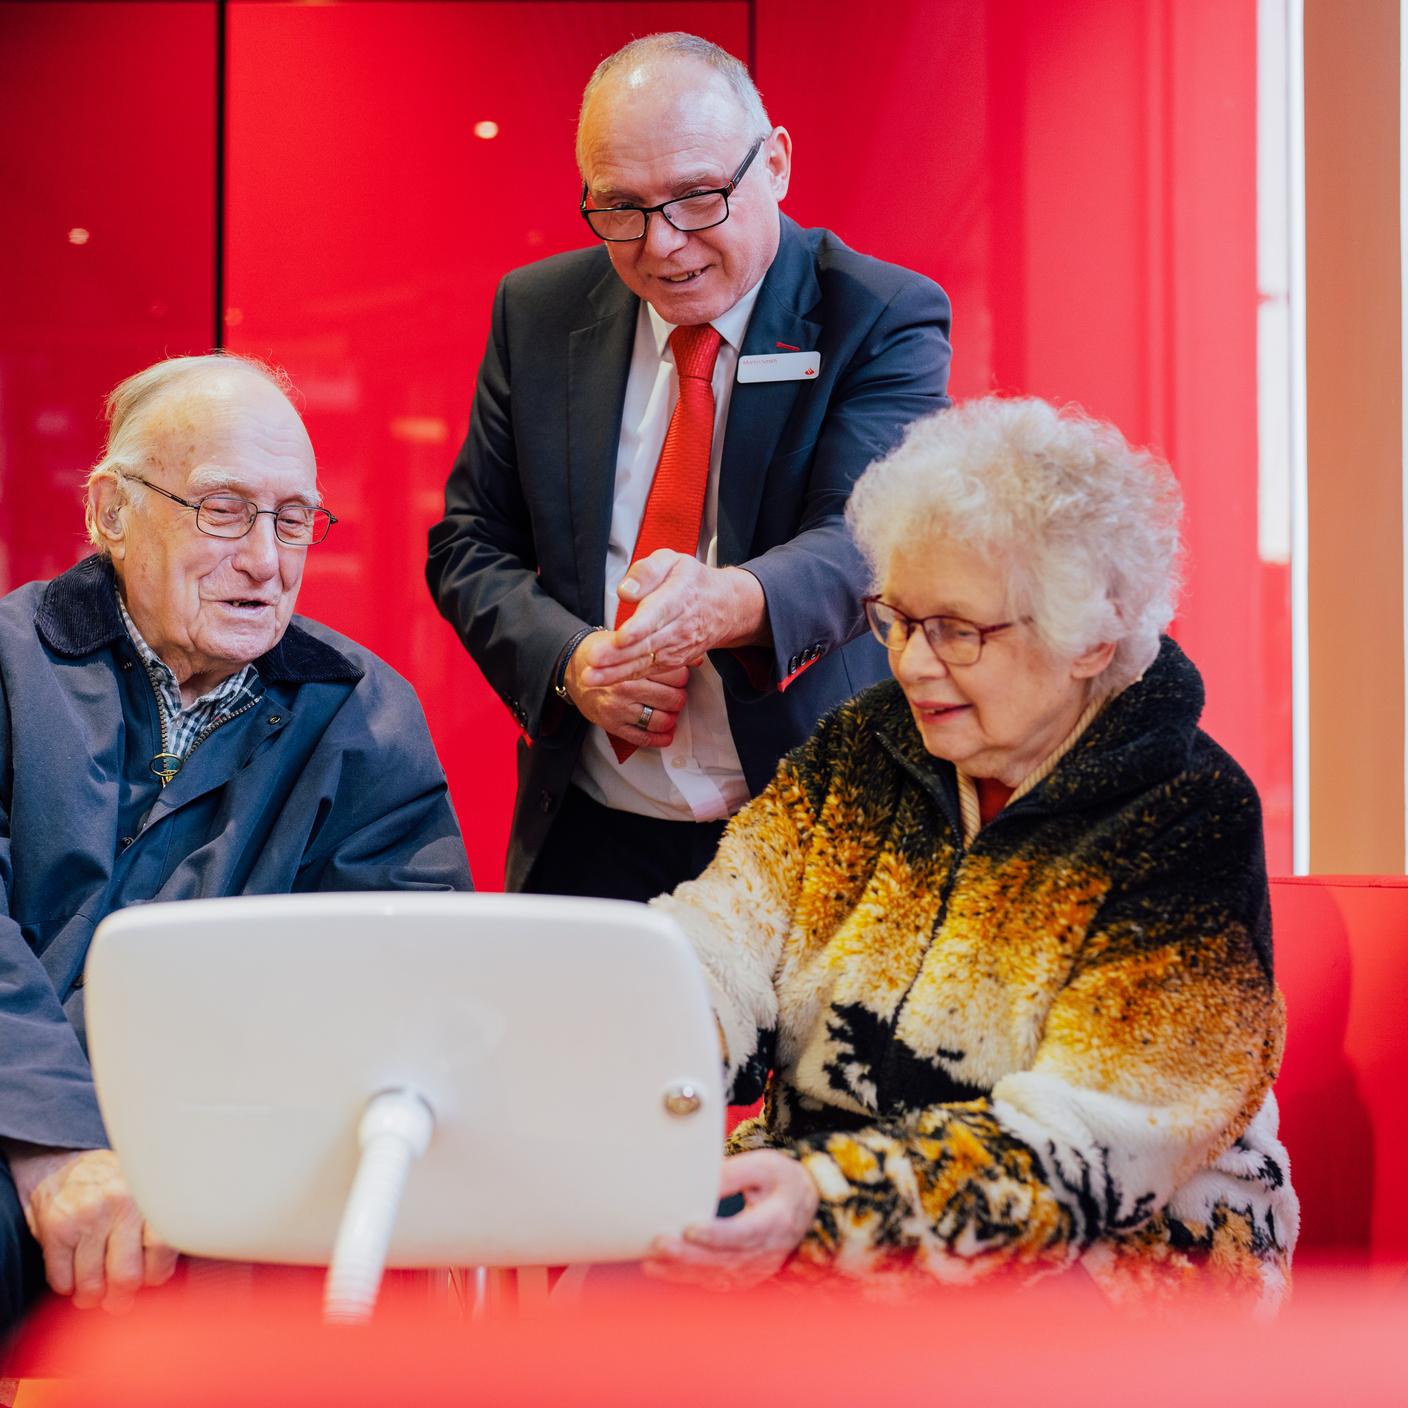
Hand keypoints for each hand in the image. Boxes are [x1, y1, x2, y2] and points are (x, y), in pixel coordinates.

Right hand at [8, 1146, 177, 1311]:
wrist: (65, 1166)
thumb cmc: (114, 1190)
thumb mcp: (144, 1196)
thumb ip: (156, 1229)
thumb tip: (162, 1281)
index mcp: (149, 1195)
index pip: (163, 1247)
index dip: (156, 1274)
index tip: (150, 1279)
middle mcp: (121, 1202)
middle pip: (127, 1274)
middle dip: (122, 1297)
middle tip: (119, 1299)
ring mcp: (87, 1215)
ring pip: (92, 1284)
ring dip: (93, 1297)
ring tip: (96, 1293)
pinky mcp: (57, 1229)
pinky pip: (62, 1280)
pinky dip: (68, 1288)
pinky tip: (75, 1278)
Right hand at [565, 633, 688, 748]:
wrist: (572, 669)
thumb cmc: (602, 656)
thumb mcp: (628, 645)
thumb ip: (658, 652)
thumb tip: (696, 659)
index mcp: (631, 668)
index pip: (674, 675)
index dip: (683, 677)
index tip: (682, 677)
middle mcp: (625, 689)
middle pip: (671, 699)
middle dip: (679, 698)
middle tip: (677, 694)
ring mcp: (619, 710)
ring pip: (660, 721)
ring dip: (671, 718)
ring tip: (671, 712)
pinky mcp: (613, 726)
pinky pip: (643, 738)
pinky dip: (659, 739)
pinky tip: (666, 734)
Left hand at [580, 552, 767, 687]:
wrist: (724, 607)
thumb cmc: (692, 581)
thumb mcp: (672, 561)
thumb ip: (647, 571)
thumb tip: (626, 591)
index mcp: (679, 596)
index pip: (658, 614)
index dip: (639, 628)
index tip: (620, 637)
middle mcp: (679, 626)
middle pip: (647, 643)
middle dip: (618, 655)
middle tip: (593, 660)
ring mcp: (677, 647)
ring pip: (645, 662)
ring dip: (617, 672)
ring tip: (591, 677)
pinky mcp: (673, 661)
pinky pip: (648, 671)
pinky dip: (625, 678)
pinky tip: (604, 680)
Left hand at [642, 1150, 818, 1289]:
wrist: (809, 1208)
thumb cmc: (782, 1181)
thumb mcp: (765, 1166)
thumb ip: (733, 1173)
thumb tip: (697, 1181)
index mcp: (776, 1222)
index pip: (744, 1234)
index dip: (716, 1235)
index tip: (689, 1228)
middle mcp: (767, 1252)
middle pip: (724, 1260)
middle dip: (689, 1255)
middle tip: (659, 1244)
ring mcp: (757, 1269)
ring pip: (716, 1276)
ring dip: (682, 1271)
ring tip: (650, 1263)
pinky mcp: (745, 1276)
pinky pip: (714, 1282)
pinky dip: (688, 1278)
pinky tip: (662, 1270)